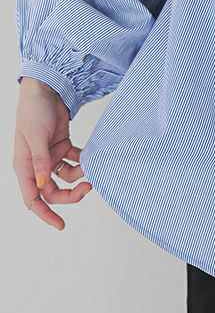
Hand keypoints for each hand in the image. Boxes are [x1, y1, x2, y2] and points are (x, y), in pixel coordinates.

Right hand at [14, 78, 91, 229]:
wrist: (46, 88)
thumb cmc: (34, 110)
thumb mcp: (36, 136)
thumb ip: (40, 161)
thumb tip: (40, 185)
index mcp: (24, 166)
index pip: (32, 198)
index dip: (45, 214)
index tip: (60, 225)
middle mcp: (36, 164)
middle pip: (52, 190)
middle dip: (70, 193)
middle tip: (88, 188)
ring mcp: (50, 155)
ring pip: (66, 176)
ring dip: (79, 176)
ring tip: (91, 168)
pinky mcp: (62, 145)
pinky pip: (74, 160)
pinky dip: (83, 161)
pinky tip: (91, 157)